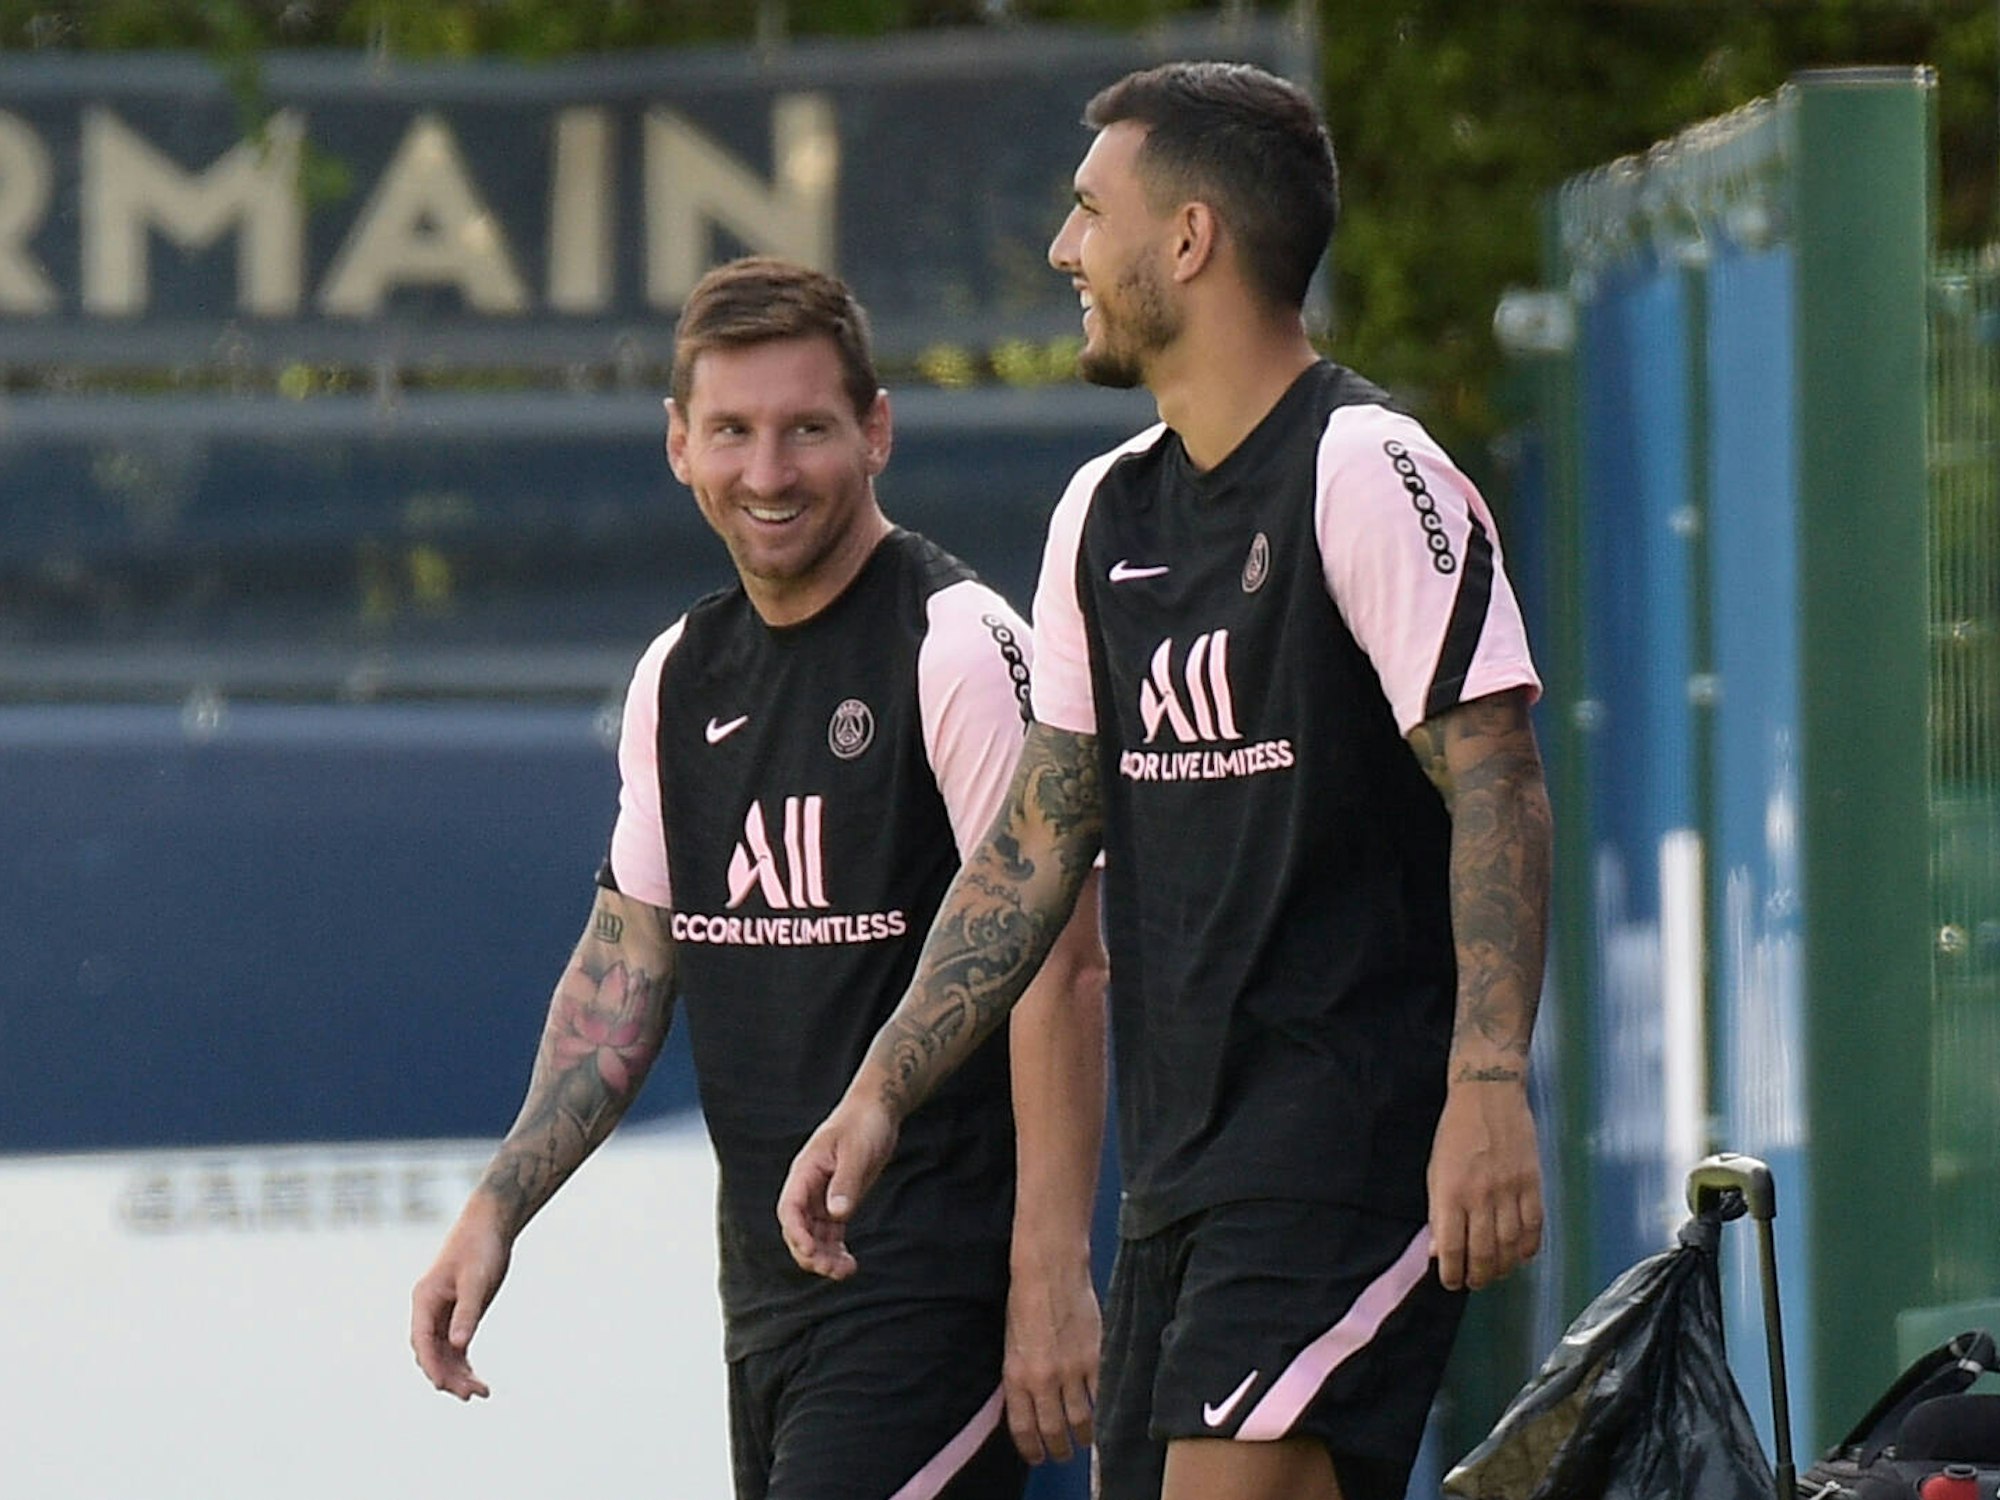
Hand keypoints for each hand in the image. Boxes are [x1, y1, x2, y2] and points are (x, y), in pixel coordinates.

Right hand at [410, 1208, 511, 1399]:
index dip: (431, 1365)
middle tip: (472, 1394)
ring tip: (481, 1392)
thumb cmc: (481, 1247)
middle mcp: (429, 1309)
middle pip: (431, 1352)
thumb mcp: (477, 1281)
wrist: (490, 1224)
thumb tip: (459, 1345)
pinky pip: (455, 1347)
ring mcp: (442, 1313)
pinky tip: (477, 1380)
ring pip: (443, 1353)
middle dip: (448, 1375)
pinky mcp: (457, 1314)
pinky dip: (464, 1364)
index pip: (422, 1340)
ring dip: (457, 1374)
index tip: (443, 1386)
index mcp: (425, 1299)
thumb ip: (468, 1312)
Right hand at [776, 1094, 898, 1279]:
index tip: (810, 1251)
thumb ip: (846, 1182)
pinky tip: (849, 1264)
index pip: (789, 1209)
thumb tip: (837, 1214)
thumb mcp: (856, 1151)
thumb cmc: (864, 1124)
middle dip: (810, 1252)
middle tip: (832, 1270)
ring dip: (824, 1256)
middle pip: (798, 1229)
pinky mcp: (839, 1202)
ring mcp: (823, 1197)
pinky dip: (836, 1250)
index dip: (796, 1233)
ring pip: (814, 1235)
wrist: (877, 1111)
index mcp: (805, 1172)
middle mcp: (809, 1188)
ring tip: (846, 1271)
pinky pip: (831, 1233)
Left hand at [1002, 1247, 1098, 1462]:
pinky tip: (1103, 1414)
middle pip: (1054, 1430)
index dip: (1032, 1449)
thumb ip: (1021, 1380)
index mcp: (1016, 1376)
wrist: (1050, 1271)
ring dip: (1084, 1436)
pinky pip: (1102, 1396)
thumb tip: (1031, 1408)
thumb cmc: (1026, 1302)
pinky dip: (1103, 1410)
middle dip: (1060, 1449)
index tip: (1038, 1456)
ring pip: (1081, 1420)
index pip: (1023, 1428)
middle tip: (1063, 1454)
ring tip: (1084, 1440)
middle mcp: (1043, 1379)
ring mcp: (1071, 1370)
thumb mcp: (1011, 1346)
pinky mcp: (1095, 1358)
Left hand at [1426, 1079, 1542, 1290]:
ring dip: (1504, 1267)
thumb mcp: (1435, 1170)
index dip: (1452, 1273)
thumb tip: (1439, 1251)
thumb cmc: (1455, 1133)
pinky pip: (1534, 1227)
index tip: (1451, 1282)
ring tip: (1497, 1273)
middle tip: (1476, 1283)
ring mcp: (1510, 1191)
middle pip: (1484, 1253)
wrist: (1488, 1095)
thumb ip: (1437, 1212)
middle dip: (1479, 1276)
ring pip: (1511, 1245)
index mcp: (1450, 1192)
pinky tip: (1521, 1255)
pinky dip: (1529, 1248)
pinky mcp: (1533, 1184)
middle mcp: (1481, 1196)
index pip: (1452, 1248)